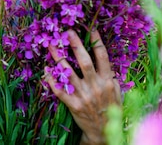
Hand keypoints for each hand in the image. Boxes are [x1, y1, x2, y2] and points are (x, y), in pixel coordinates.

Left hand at [44, 29, 121, 144]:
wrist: (103, 132)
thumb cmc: (110, 109)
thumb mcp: (116, 92)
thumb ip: (110, 77)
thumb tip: (103, 59)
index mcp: (108, 82)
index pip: (103, 58)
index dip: (97, 42)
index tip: (91, 28)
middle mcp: (96, 87)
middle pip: (84, 61)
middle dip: (76, 45)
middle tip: (68, 31)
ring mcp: (83, 96)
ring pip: (68, 73)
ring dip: (58, 58)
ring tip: (51, 45)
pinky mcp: (73, 105)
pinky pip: (59, 90)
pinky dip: (51, 79)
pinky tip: (45, 69)